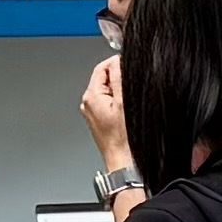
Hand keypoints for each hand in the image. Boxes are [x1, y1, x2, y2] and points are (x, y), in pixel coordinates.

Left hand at [78, 52, 129, 172]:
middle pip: (104, 78)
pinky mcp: (98, 119)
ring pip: (107, 91)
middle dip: (119, 78)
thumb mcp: (124, 101)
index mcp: (91, 96)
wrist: (123, 160)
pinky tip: (126, 113)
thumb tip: (117, 61)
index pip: (102, 67)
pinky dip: (117, 102)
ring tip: (130, 104)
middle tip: (133, 87)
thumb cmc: (123, 138)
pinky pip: (107, 103)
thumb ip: (119, 77)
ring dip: (119, 91)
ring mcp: (92, 112)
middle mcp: (88, 103)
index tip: (129, 65)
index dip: (117, 63)